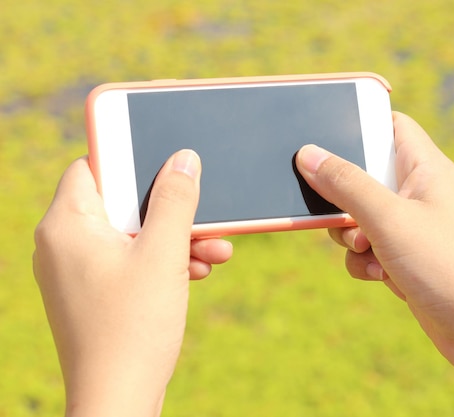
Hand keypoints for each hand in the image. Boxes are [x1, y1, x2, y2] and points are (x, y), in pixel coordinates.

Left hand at [33, 150, 231, 415]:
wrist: (118, 401)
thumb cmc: (133, 328)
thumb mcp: (164, 254)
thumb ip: (176, 200)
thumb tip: (183, 158)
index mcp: (67, 225)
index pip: (93, 165)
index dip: (131, 157)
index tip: (166, 155)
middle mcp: (64, 244)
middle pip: (121, 203)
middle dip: (171, 211)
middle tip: (205, 216)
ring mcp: (79, 271)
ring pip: (132, 234)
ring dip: (176, 239)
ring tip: (214, 251)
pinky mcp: (95, 293)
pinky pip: (131, 261)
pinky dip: (163, 262)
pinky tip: (197, 272)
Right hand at [296, 112, 453, 370]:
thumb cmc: (448, 266)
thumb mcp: (388, 218)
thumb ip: (346, 184)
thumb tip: (308, 154)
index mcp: (425, 167)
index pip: (390, 125)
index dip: (359, 125)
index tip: (326, 138)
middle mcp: (420, 193)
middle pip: (364, 175)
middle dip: (343, 198)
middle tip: (341, 214)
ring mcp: (414, 227)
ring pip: (361, 217)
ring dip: (351, 235)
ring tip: (369, 251)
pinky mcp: (408, 258)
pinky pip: (370, 249)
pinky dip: (366, 262)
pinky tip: (382, 276)